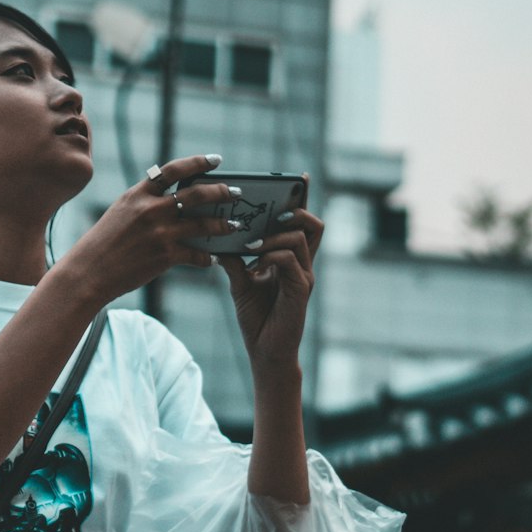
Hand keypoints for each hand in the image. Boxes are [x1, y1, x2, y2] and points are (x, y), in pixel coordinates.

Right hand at [66, 153, 238, 306]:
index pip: (174, 170)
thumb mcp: (122, 211)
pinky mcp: (165, 256)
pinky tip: (213, 259)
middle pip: (196, 193)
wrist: (89, 271)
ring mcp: (160, 232)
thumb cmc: (103, 242)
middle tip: (235, 192)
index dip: (198, 162)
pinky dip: (207, 257)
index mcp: (139, 194)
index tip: (216, 159)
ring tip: (235, 225)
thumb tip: (175, 197)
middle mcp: (151, 209)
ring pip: (203, 223)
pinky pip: (196, 254)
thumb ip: (146, 201)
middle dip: (221, 192)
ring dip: (223, 224)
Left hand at [217, 191, 323, 375]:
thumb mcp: (240, 283)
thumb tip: (218, 236)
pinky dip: (270, 254)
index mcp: (292, 259)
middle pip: (313, 224)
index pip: (303, 224)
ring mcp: (304, 276)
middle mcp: (304, 264)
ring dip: (273, 234)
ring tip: (251, 243)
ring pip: (299, 237)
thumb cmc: (257, 318)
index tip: (298, 178)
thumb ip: (235, 259)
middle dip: (294, 209)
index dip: (303, 199)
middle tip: (272, 210)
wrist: (265, 352)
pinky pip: (289, 259)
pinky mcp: (300, 290)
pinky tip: (254, 262)